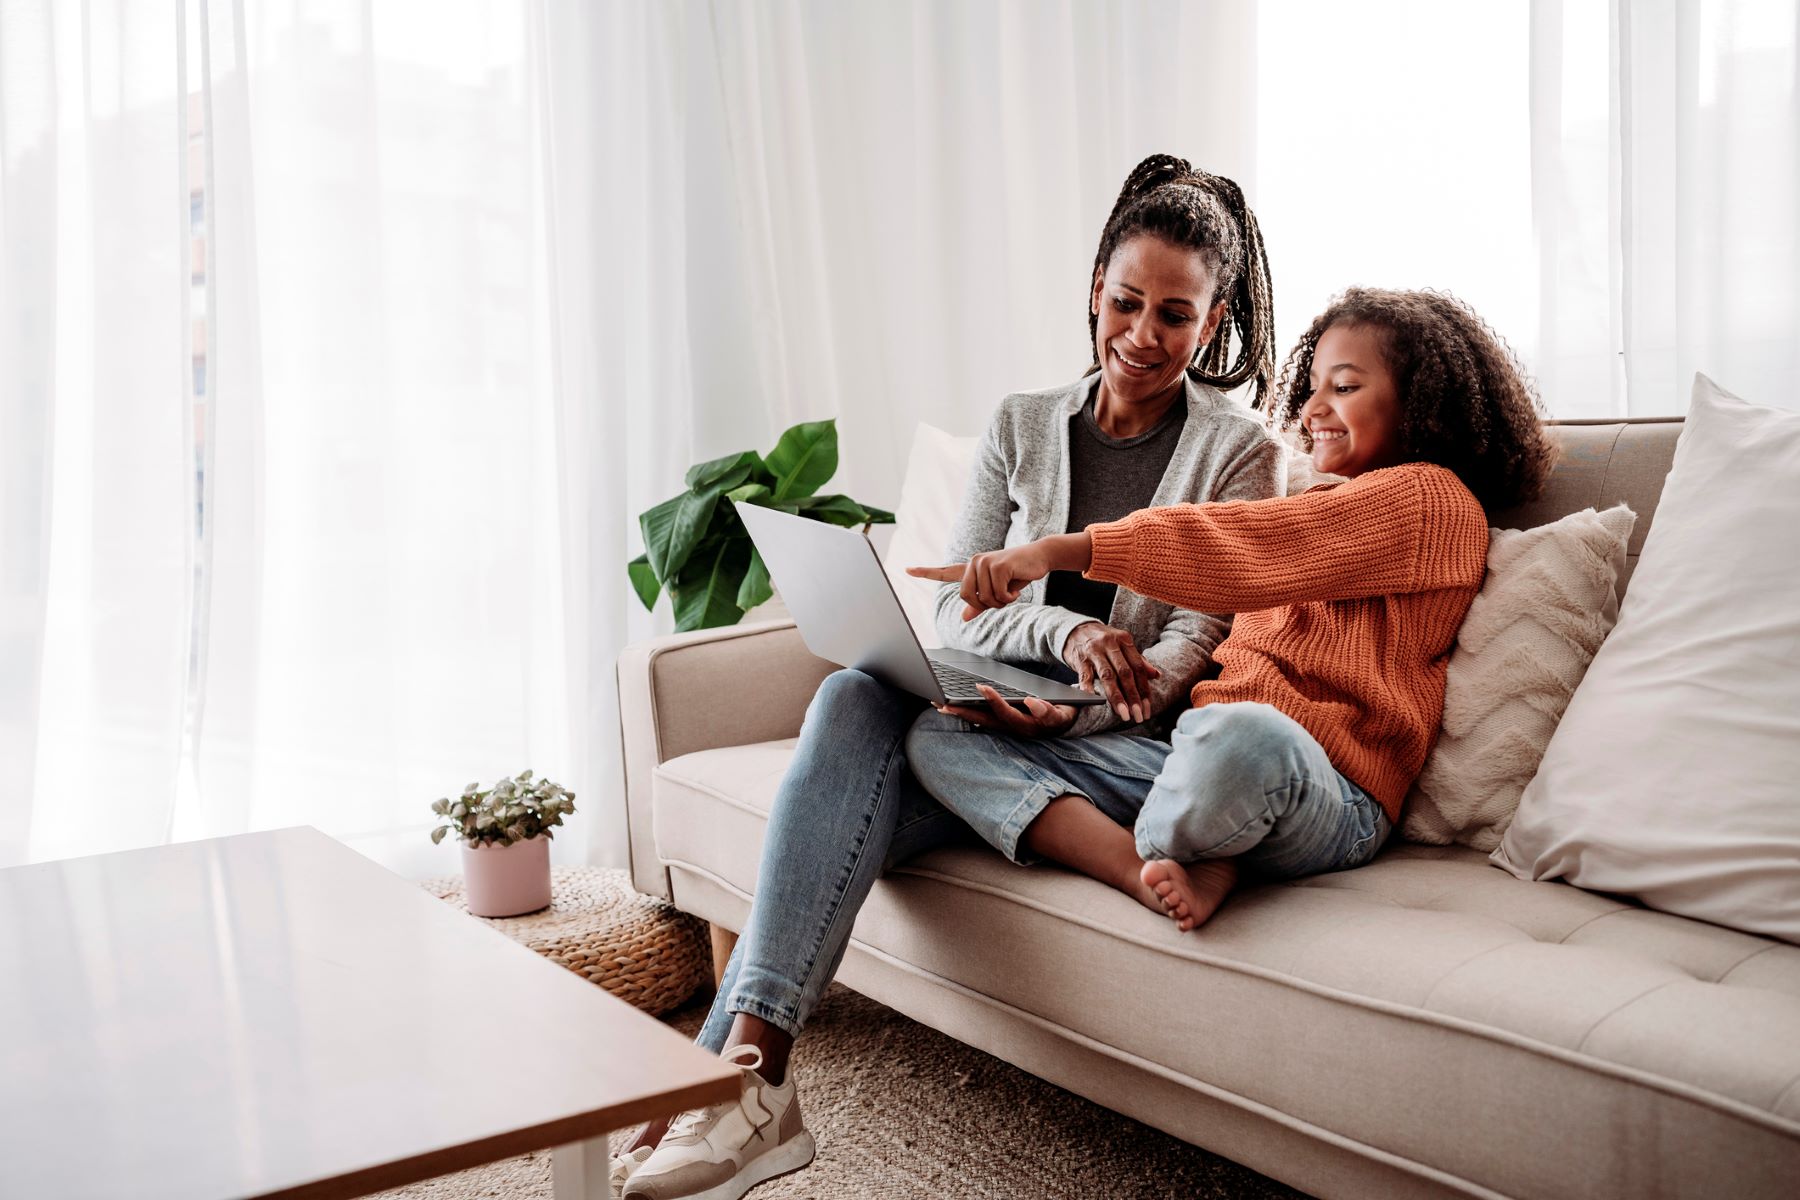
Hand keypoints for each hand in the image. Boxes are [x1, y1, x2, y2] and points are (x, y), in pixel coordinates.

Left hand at [908, 532, 1092, 619]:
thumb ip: (980, 603)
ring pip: (985, 599)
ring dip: (1002, 601)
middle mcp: (974, 563)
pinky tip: (1016, 586)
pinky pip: (998, 595)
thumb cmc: (1018, 574)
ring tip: (1011, 590)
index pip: (945, 571)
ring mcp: (985, 563)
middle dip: (986, 605)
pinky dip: (1010, 597)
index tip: (908, 570)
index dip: (926, 572)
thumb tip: (964, 617)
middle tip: (1002, 598)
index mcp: (971, 568)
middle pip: (967, 598)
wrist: (1039, 557)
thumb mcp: (998, 591)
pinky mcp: (998, 566)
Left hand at [938, 685, 1077, 738]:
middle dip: (963, 711)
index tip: (981, 687)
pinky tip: (951, 708)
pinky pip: (980, 718)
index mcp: (1026, 724)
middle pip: (984, 719)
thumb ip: (1048, 712)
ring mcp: (1006, 727)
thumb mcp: (1062, 714)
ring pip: (978, 720)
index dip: (993, 701)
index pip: (1005, 712)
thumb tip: (1032, 703)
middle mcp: (1012, 728)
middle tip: (943, 704)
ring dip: (959, 713)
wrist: (1065, 724)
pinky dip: (965, 712)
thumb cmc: (1062, 716)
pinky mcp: (1002, 723)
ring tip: (939, 704)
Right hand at [1062, 622, 1158, 722]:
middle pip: (1125, 673)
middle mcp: (1110, 644)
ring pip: (1108, 676)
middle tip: (1138, 715)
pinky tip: (1094, 701)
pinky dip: (1089, 689)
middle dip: (1133, 697)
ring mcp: (1094, 651)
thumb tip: (1156, 675)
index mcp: (1124, 640)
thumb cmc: (1102, 640)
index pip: (1138, 667)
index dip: (1144, 689)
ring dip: (1116, 697)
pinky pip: (1085, 675)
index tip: (1146, 708)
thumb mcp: (1121, 644)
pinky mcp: (1080, 658)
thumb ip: (1138, 659)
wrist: (1075, 629)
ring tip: (1123, 713)